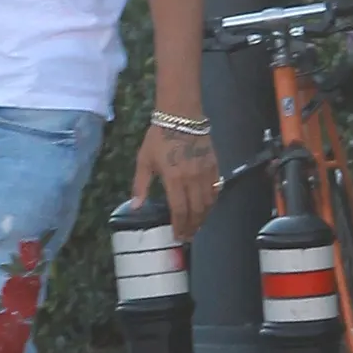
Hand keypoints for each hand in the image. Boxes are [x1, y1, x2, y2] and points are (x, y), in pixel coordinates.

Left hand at [132, 124, 219, 241]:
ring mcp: (206, 173)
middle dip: (193, 226)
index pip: (180, 211)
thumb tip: (136, 207)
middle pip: (196, 211)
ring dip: (204, 216)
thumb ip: (141, 185)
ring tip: (197, 225)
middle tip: (189, 235)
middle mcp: (192, 179)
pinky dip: (213, 201)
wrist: (181, 116)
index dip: (180, 226)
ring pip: (209, 202)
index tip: (179, 236)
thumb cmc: (159, 137)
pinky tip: (207, 206)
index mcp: (174, 180)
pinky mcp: (215, 165)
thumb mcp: (144, 161)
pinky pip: (216, 188)